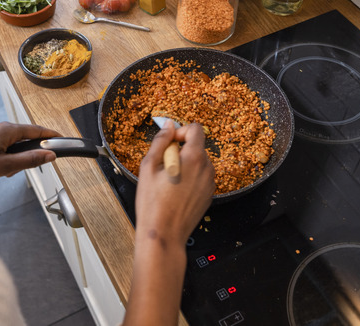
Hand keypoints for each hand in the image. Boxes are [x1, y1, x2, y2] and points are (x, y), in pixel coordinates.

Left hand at [0, 122, 60, 188]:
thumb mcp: (3, 167)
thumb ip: (29, 160)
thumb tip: (49, 155)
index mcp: (7, 130)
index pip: (38, 131)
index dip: (52, 137)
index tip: (64, 142)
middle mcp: (0, 128)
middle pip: (25, 139)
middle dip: (28, 156)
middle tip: (20, 171)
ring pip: (12, 146)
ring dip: (14, 160)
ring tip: (1, 174)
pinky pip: (1, 148)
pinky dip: (3, 159)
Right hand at [135, 121, 214, 248]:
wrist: (164, 234)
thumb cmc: (153, 203)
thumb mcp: (148, 166)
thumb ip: (160, 141)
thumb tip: (168, 126)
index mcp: (194, 158)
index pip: (195, 129)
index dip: (180, 132)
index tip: (168, 143)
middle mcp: (207, 168)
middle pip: (196, 146)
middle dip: (180, 150)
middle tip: (162, 167)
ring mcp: (210, 183)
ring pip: (198, 162)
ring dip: (185, 164)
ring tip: (168, 182)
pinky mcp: (209, 195)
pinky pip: (200, 177)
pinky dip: (190, 178)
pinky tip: (175, 192)